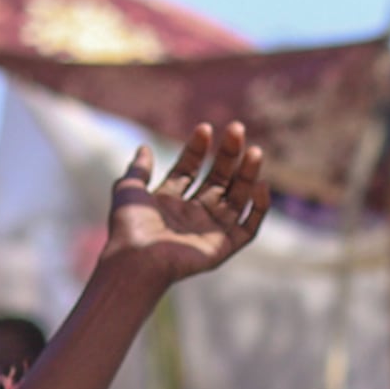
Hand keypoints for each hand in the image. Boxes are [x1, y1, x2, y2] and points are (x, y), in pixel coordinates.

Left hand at [100, 123, 269, 284]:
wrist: (137, 260)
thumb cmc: (129, 228)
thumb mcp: (129, 190)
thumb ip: (138, 169)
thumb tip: (143, 147)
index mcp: (169, 201)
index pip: (189, 169)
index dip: (197, 149)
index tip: (204, 128)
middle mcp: (192, 214)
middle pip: (218, 179)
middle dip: (228, 155)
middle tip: (237, 129)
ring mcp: (209, 230)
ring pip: (237, 198)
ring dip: (247, 175)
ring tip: (255, 152)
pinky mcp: (224, 247)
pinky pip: (248, 227)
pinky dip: (258, 209)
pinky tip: (260, 186)